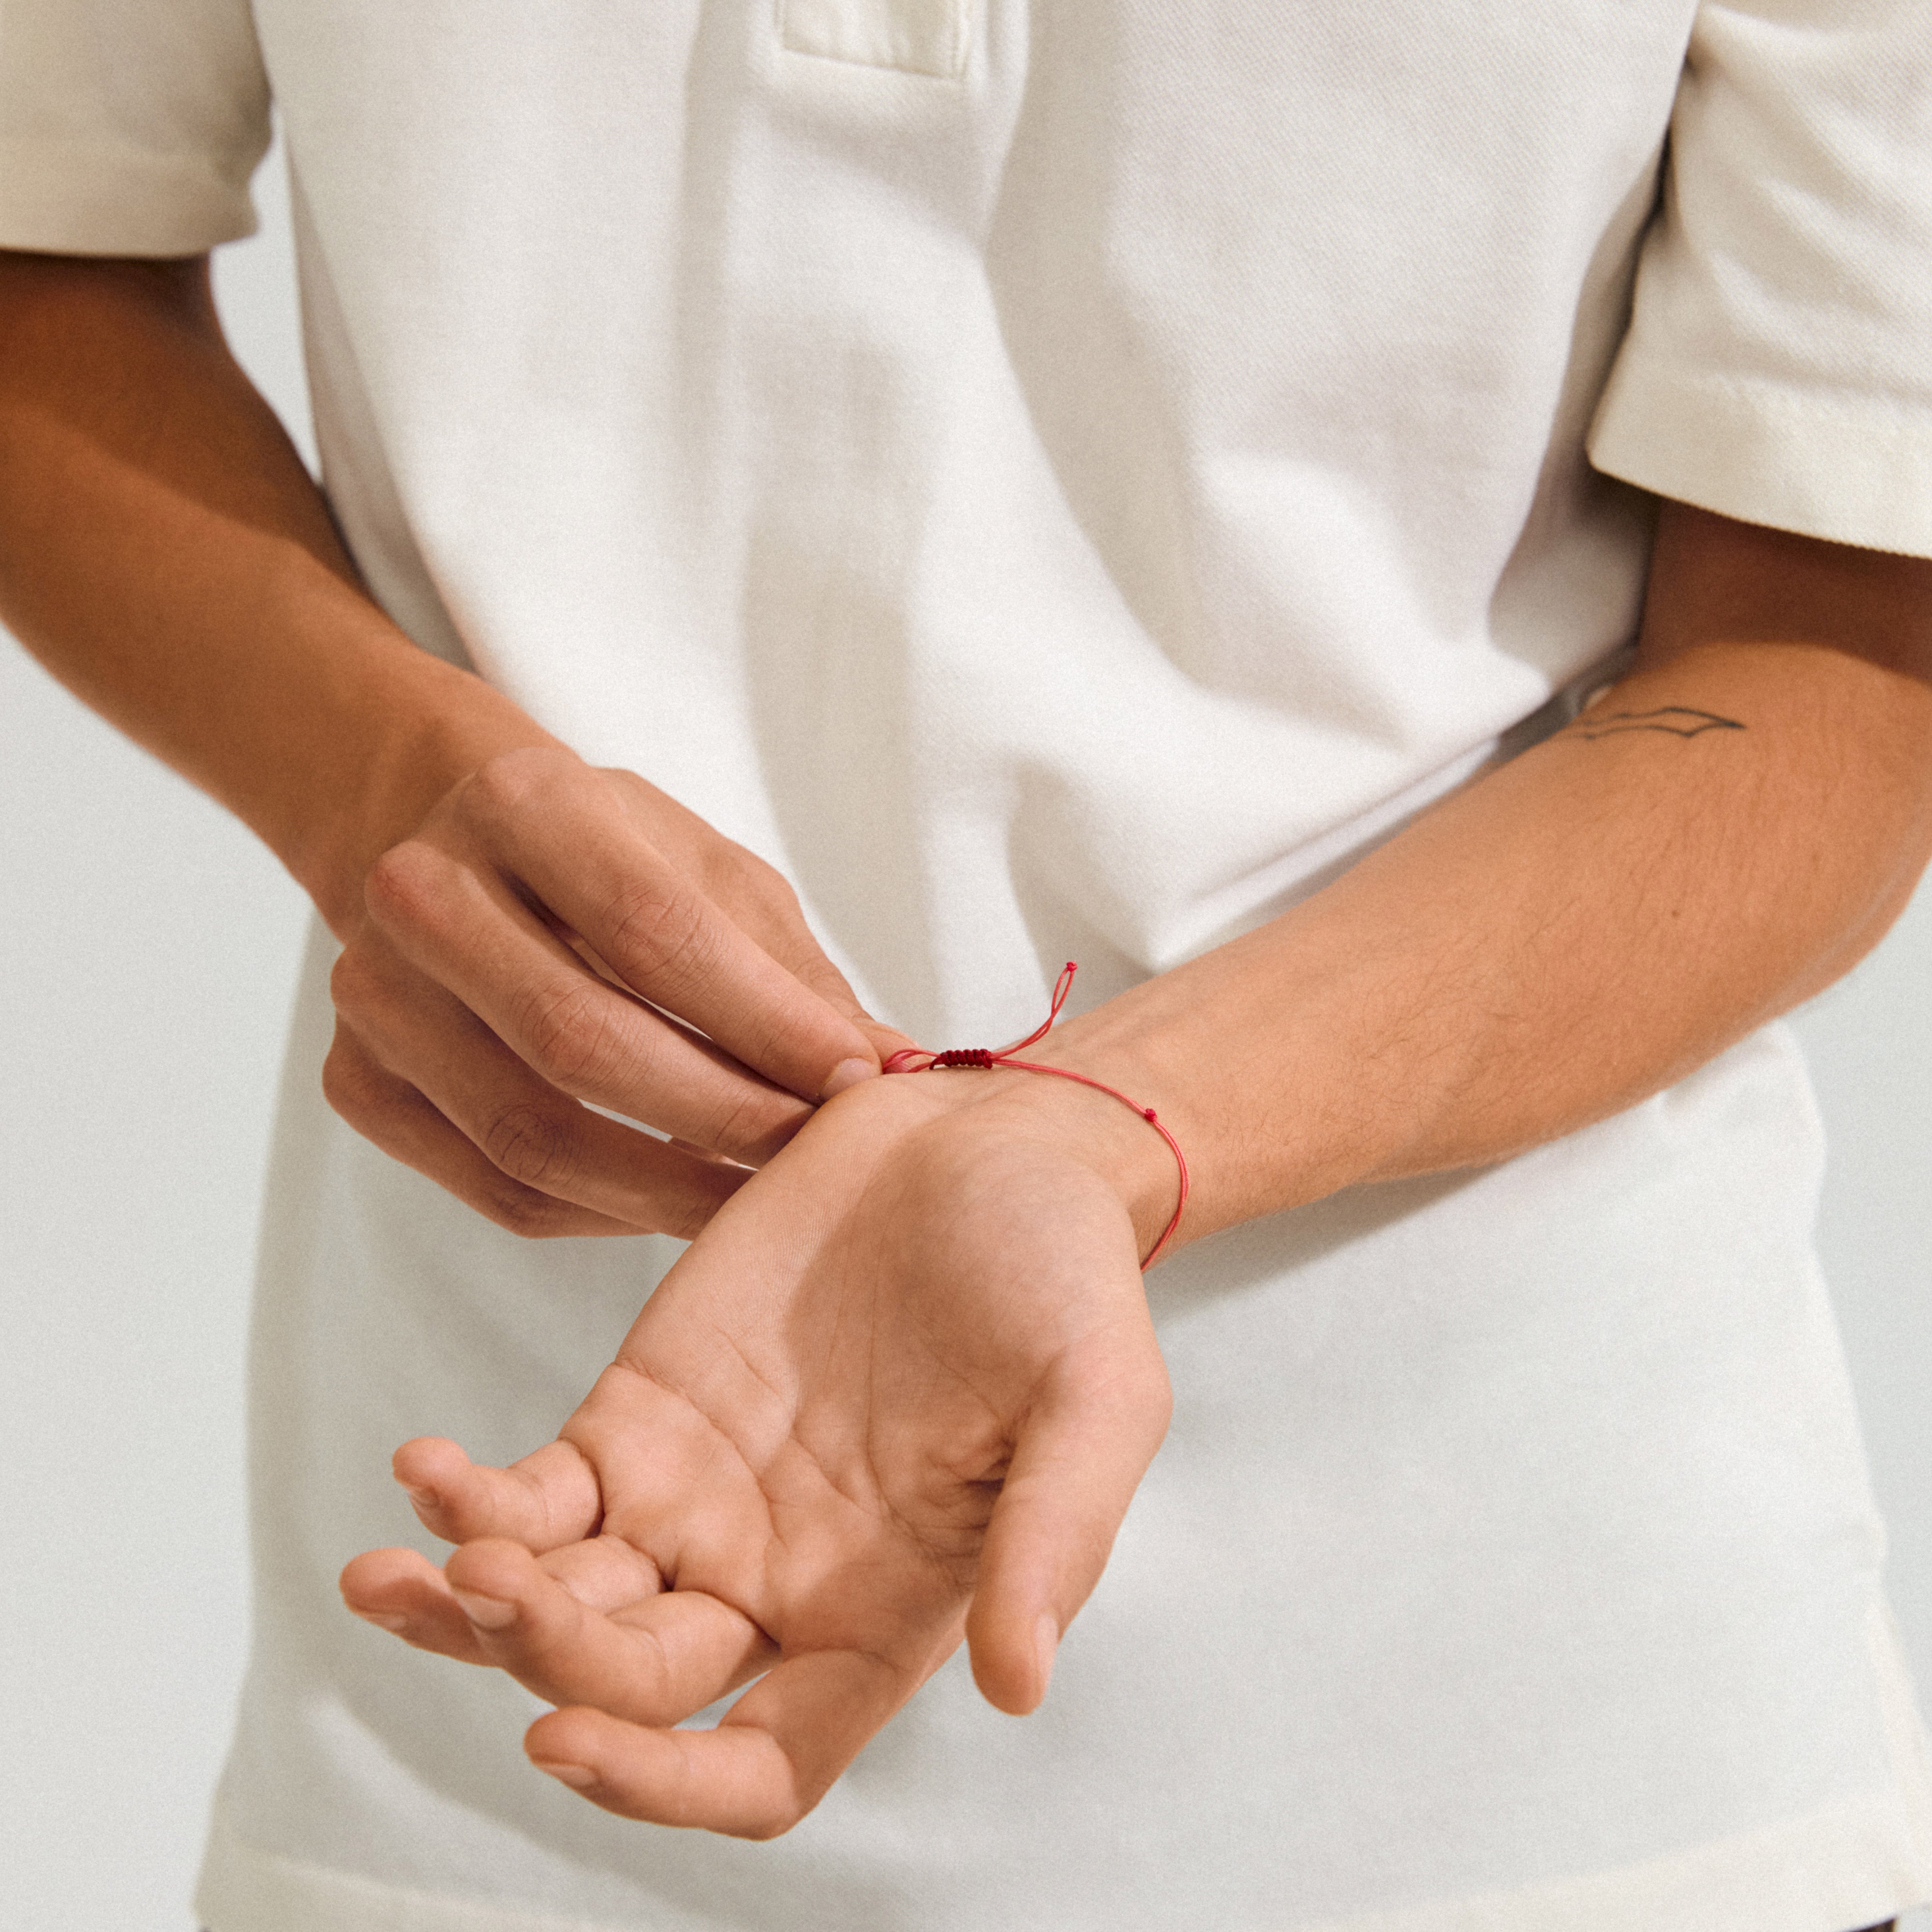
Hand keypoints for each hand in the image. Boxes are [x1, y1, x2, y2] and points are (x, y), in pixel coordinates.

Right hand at [323, 745, 905, 1238]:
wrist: (448, 847)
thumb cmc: (606, 859)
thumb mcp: (706, 872)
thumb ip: (790, 970)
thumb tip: (898, 1070)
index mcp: (523, 801)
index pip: (652, 929)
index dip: (763, 1020)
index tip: (858, 1080)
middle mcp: (422, 891)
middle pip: (581, 1040)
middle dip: (722, 1116)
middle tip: (817, 1162)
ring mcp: (373, 996)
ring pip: (532, 1136)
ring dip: (668, 1188)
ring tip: (764, 1206)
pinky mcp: (357, 1083)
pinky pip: (499, 1188)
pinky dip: (605, 1212)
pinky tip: (675, 1201)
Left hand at [339, 1067, 1174, 1835]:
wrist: (991, 1139)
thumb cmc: (1063, 1273)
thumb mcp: (1099, 1397)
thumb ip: (1059, 1536)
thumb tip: (1018, 1687)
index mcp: (883, 1614)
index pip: (762, 1767)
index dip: (665, 1788)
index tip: (567, 1739)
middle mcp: (775, 1581)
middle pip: (629, 1686)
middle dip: (545, 1662)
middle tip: (489, 1586)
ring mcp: (694, 1499)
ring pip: (554, 1606)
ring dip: (467, 1609)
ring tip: (398, 1566)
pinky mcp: (640, 1410)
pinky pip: (531, 1493)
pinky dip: (465, 1499)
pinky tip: (423, 1469)